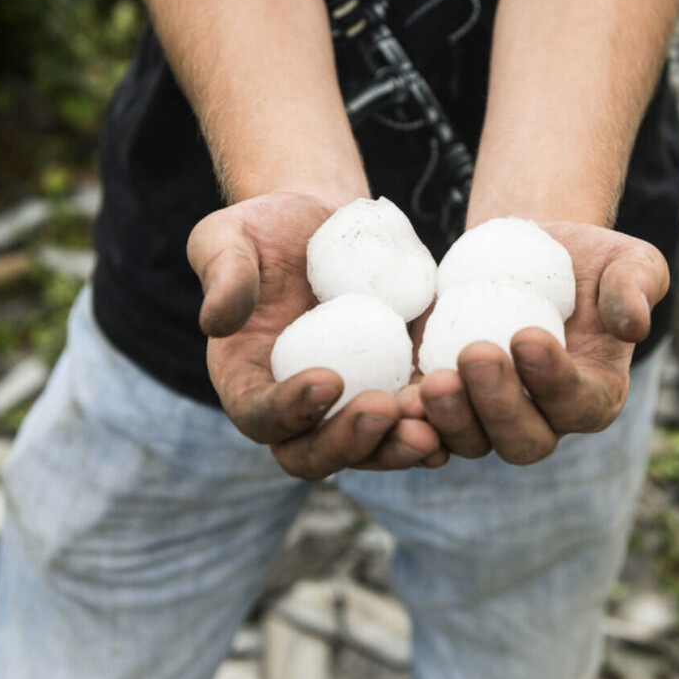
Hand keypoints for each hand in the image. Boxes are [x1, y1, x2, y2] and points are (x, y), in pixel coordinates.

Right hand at [188, 193, 447, 478]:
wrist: (324, 224)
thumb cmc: (265, 229)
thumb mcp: (227, 237)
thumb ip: (221, 274)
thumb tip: (216, 321)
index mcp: (246, 382)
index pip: (260, 416)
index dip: (289, 410)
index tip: (327, 379)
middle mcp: (295, 410)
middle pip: (314, 455)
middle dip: (351, 442)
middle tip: (385, 409)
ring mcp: (347, 407)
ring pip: (370, 451)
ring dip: (398, 447)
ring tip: (430, 429)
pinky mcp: (392, 390)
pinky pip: (412, 424)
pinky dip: (436, 427)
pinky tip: (461, 413)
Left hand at [407, 222, 668, 464]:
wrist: (521, 255)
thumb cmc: (586, 260)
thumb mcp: (629, 260)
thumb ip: (639, 287)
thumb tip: (633, 324)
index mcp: (594, 396)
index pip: (578, 403)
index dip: (554, 380)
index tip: (528, 335)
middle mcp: (543, 420)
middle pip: (523, 440)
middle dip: (498, 406)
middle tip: (476, 355)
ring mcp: (488, 419)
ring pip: (470, 441)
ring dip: (450, 419)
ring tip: (433, 381)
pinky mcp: (445, 405)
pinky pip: (427, 429)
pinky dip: (410, 424)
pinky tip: (394, 402)